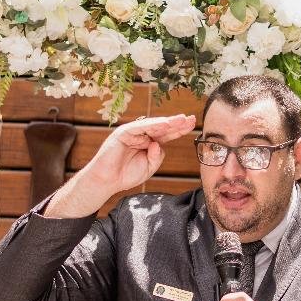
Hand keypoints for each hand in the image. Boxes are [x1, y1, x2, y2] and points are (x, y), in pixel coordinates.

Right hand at [45, 113, 194, 217]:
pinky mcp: (123, 133)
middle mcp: (142, 135)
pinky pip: (139, 127)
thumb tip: (158, 144)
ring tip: (181, 120)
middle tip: (191, 119)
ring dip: (167, 122)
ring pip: (153, 125)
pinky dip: (152, 125)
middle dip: (177, 123)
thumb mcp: (149, 168)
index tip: (193, 124)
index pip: (167, 134)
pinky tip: (164, 124)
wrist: (107, 181)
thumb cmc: (126, 175)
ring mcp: (133, 132)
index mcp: (149, 143)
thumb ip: (157, 157)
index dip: (180, 129)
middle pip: (162, 127)